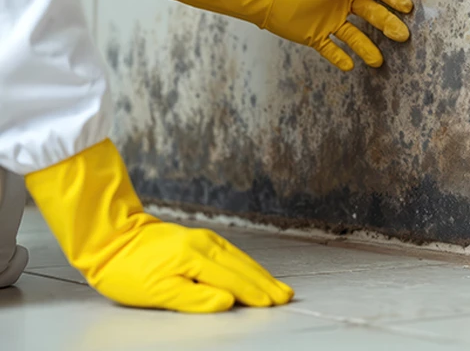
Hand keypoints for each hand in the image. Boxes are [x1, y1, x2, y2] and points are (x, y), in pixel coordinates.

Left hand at [25, 139, 292, 312]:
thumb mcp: (156, 291)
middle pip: (242, 267)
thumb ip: (194, 298)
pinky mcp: (198, 237)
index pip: (233, 280)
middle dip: (265, 283)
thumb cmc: (127, 270)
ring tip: (277, 286)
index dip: (254, 294)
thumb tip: (228, 302)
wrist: (110, 237)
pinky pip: (231, 252)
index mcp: (195, 258)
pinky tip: (252, 270)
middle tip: (286, 296)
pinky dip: (246, 263)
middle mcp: (204, 245)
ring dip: (260, 273)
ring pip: (239, 258)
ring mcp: (203, 238)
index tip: (273, 304)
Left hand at [167, 0, 413, 70]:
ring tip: (378, 61)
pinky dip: (340, 58)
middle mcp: (342, 7)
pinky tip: (350, 66)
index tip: (407, 7)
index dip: (392, 0)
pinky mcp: (317, 38)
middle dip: (387, 25)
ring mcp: (331, 23)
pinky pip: (332, 49)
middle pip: (370, 17)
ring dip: (366, 48)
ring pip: (354, 37)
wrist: (269, 2)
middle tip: (402, 36)